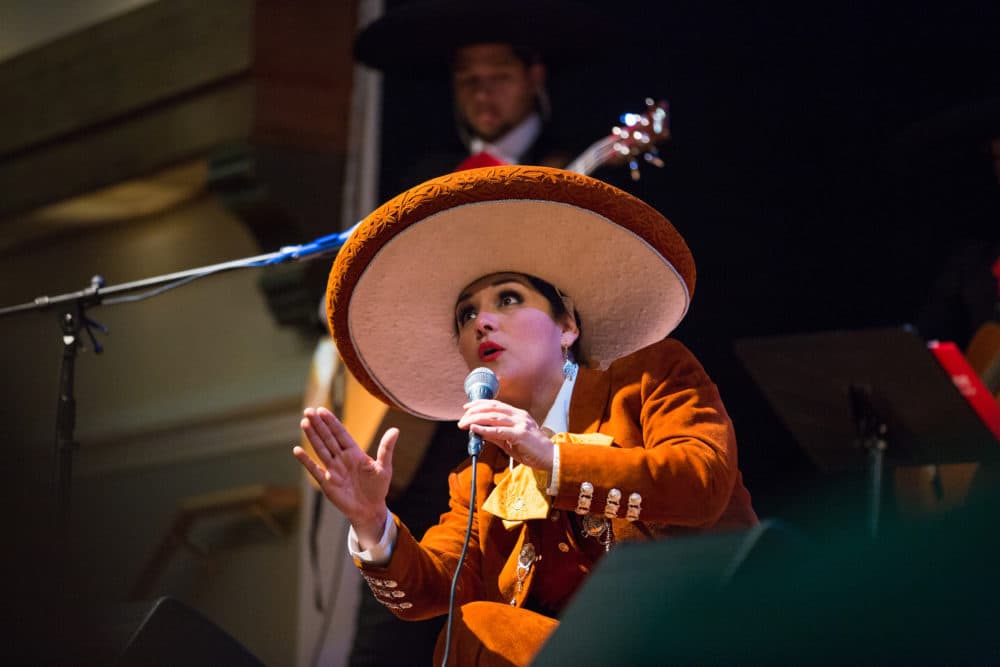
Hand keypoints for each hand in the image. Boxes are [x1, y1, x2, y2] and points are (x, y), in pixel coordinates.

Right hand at [293, 406, 396, 547]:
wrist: (370, 509)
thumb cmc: (378, 488)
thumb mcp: (384, 467)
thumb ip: (386, 448)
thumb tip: (396, 429)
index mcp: (354, 452)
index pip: (340, 433)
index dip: (331, 422)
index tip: (322, 410)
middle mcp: (341, 458)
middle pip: (328, 438)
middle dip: (318, 424)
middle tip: (308, 410)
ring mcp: (333, 469)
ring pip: (320, 449)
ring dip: (312, 436)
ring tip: (304, 422)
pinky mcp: (327, 483)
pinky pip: (314, 469)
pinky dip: (306, 460)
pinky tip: (297, 450)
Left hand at [458, 399, 553, 471]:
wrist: (550, 458)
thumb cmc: (532, 450)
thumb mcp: (511, 441)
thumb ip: (496, 435)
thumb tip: (479, 431)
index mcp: (518, 415)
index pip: (495, 404)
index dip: (480, 403)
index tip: (467, 407)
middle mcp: (519, 416)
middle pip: (492, 408)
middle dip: (474, 411)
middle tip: (462, 418)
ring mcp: (520, 424)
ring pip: (494, 417)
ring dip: (476, 419)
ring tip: (465, 423)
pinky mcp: (520, 435)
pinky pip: (499, 430)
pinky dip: (485, 429)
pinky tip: (475, 429)